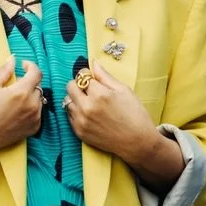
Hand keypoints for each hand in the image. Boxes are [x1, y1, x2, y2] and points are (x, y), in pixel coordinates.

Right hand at [0, 58, 43, 168]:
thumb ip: (3, 71)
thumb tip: (13, 60)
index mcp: (21, 92)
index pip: (37, 73)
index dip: (31, 66)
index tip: (23, 65)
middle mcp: (32, 106)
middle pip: (38, 86)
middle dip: (28, 82)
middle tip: (13, 85)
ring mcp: (34, 118)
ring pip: (39, 100)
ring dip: (30, 95)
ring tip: (13, 100)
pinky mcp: (33, 129)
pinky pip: (37, 113)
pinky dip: (30, 108)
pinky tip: (15, 111)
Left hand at [63, 63, 183, 191]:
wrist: (137, 143)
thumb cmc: (135, 115)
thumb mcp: (124, 90)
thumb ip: (105, 76)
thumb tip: (93, 62)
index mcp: (99, 94)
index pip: (82, 76)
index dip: (89, 76)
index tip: (95, 80)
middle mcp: (86, 107)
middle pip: (70, 86)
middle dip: (79, 85)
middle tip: (90, 90)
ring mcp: (81, 121)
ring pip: (68, 101)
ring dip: (76, 99)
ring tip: (90, 104)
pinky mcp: (79, 132)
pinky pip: (70, 116)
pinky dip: (76, 112)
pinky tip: (90, 115)